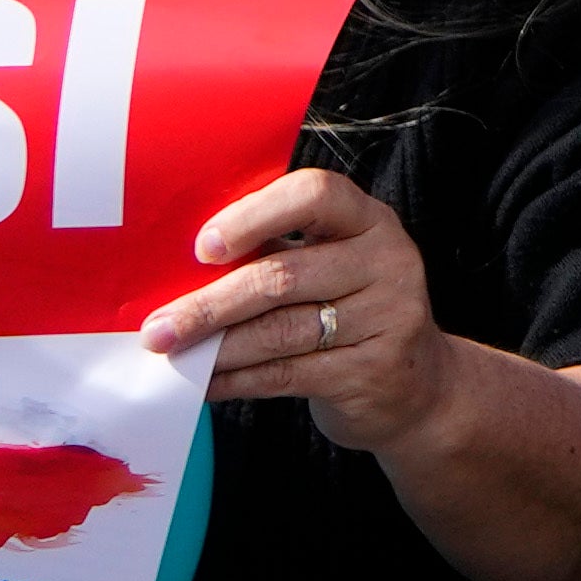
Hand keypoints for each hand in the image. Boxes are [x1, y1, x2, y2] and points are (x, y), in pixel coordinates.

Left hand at [142, 165, 458, 453]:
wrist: (421, 386)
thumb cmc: (350, 313)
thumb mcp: (328, 266)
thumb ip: (273, 251)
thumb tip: (173, 263)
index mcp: (369, 222)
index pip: (315, 194)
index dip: (253, 216)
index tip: (203, 248)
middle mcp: (387, 262)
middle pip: (284, 276)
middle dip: (210, 304)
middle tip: (158, 328)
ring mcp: (388, 318)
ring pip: (281, 332)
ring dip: (216, 348)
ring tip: (172, 356)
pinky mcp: (374, 371)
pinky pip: (287, 374)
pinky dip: (236, 381)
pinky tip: (205, 383)